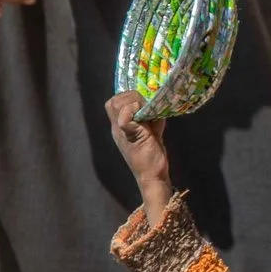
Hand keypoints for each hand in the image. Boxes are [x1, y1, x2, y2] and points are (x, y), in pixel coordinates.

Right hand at [104, 93, 175, 225]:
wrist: (152, 175)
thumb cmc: (152, 155)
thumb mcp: (152, 130)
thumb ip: (151, 116)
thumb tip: (158, 102)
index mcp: (120, 126)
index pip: (113, 103)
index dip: (127, 96)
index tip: (142, 100)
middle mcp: (117, 128)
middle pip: (112, 102)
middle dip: (130, 96)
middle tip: (144, 103)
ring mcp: (121, 132)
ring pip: (116, 105)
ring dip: (133, 102)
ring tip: (145, 109)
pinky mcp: (131, 136)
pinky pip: (124, 118)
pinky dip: (133, 111)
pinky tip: (145, 115)